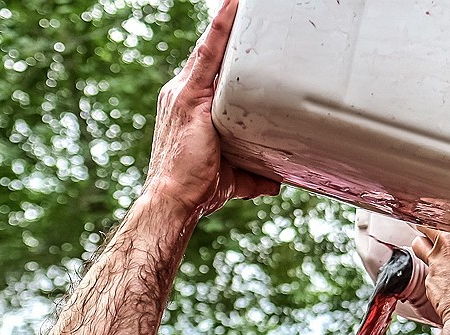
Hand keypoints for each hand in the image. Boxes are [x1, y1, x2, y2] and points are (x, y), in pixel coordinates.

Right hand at [142, 0, 278, 215]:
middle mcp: (181, 93)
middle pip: (209, 53)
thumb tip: (274, 182)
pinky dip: (221, 28)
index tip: (238, 26)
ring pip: (209, 48)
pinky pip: (208, 54)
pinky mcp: (189, 97)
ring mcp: (183, 92)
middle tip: (245, 6)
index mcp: (189, 107)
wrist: (175, 199)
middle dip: (227, 29)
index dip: (223, 49)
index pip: (209, 70)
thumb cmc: (197, 189)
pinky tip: (234, 6)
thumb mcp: (231, 178)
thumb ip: (253, 176)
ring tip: (242, 1)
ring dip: (227, 21)